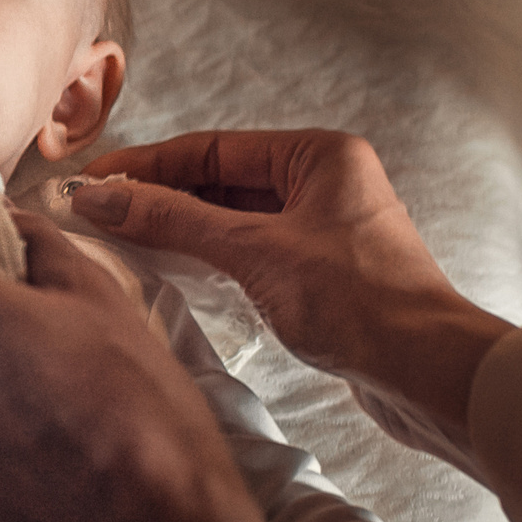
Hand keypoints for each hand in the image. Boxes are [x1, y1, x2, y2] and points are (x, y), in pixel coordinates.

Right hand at [73, 130, 513, 478]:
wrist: (429, 374)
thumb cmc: (358, 302)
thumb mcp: (254, 252)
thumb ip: (173, 221)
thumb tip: (100, 196)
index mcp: (320, 155)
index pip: (212, 148)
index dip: (146, 165)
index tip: (92, 182)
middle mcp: (326, 183)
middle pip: (221, 180)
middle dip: (159, 196)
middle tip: (95, 212)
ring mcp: (325, 229)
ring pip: (235, 218)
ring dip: (181, 228)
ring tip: (120, 240)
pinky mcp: (323, 274)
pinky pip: (251, 252)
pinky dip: (210, 258)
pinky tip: (173, 271)